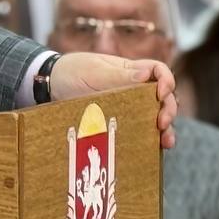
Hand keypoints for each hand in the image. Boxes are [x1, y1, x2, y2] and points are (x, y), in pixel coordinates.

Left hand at [49, 52, 177, 148]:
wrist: (50, 87)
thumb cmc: (72, 72)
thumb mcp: (94, 72)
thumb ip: (119, 75)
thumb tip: (148, 75)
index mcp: (130, 70)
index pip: (159, 71)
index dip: (167, 80)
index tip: (161, 93)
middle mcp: (135, 88)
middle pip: (164, 97)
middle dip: (169, 109)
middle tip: (161, 122)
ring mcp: (129, 106)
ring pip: (156, 116)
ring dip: (167, 128)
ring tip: (165, 141)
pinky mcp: (121, 122)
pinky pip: (141, 130)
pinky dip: (152, 139)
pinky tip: (157, 148)